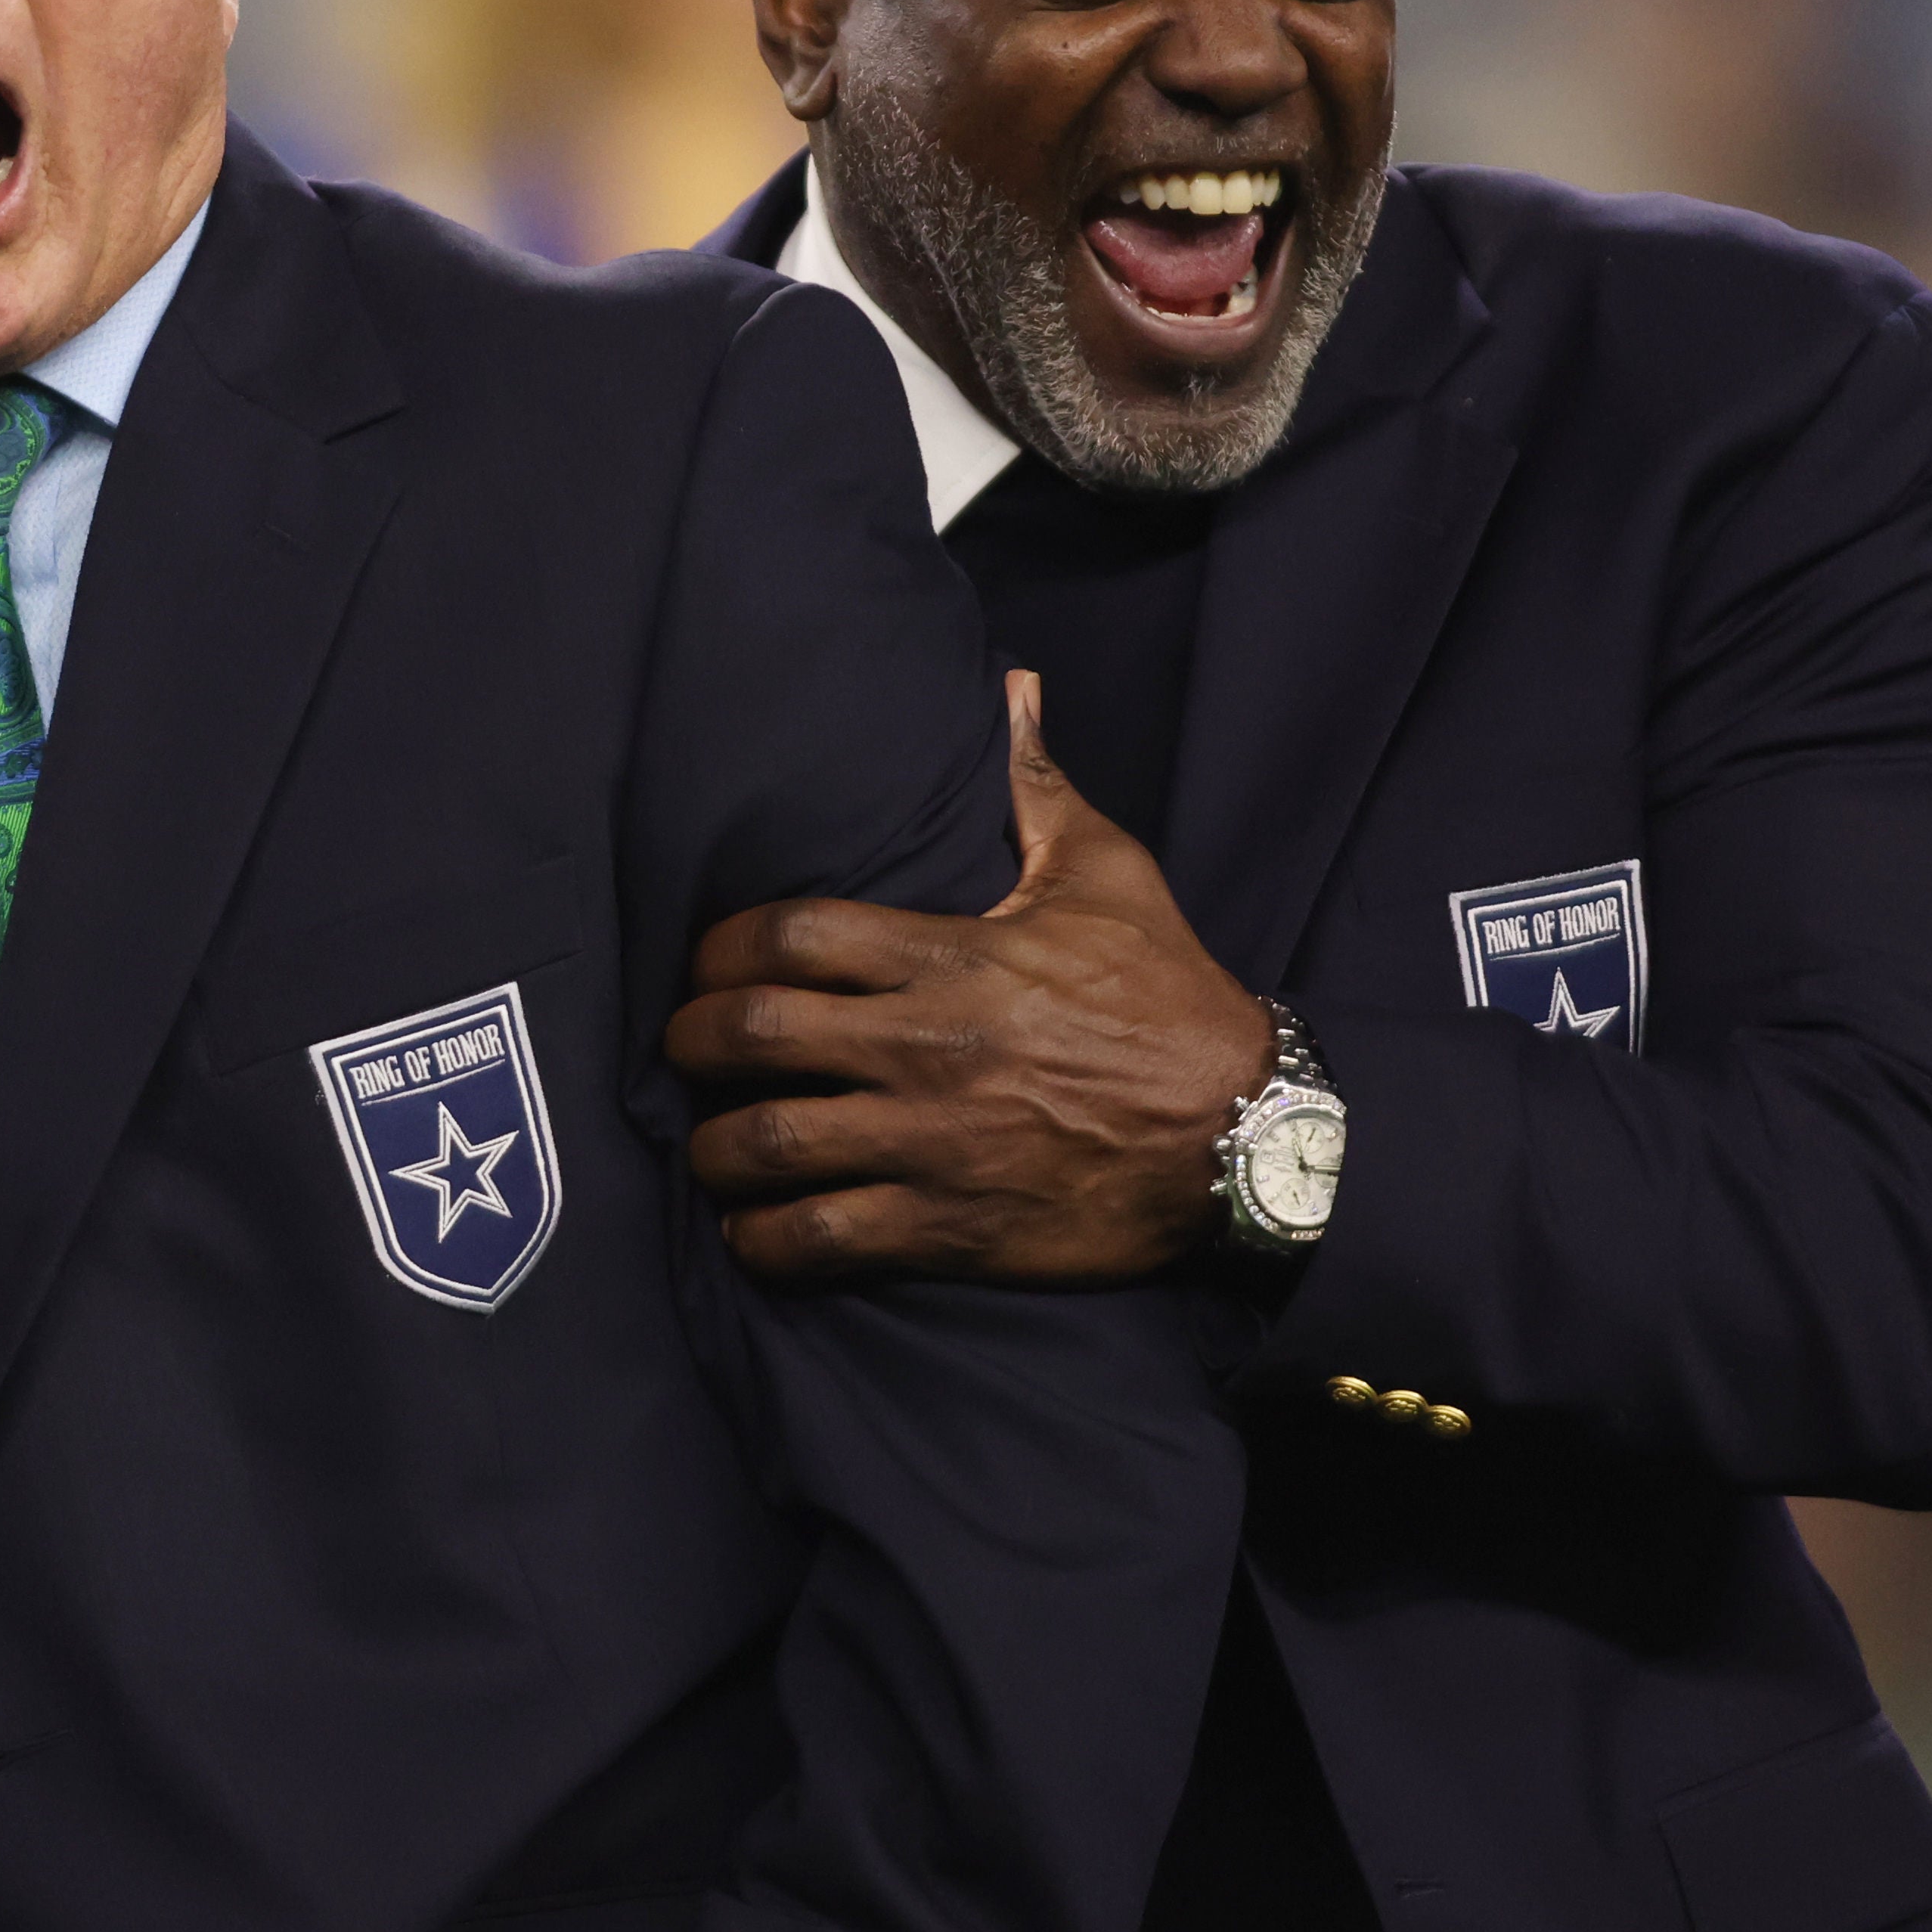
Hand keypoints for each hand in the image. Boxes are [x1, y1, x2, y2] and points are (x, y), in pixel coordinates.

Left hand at [660, 670, 1271, 1284]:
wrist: (1248, 1137)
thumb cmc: (1172, 1000)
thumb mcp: (1110, 876)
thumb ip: (1038, 789)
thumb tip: (1012, 691)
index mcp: (950, 959)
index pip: (788, 935)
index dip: (720, 947)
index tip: (708, 963)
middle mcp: (924, 1049)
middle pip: (752, 1034)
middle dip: (689, 1040)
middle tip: (684, 1047)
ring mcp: (929, 1143)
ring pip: (766, 1144)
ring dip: (714, 1147)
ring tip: (710, 1144)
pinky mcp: (948, 1227)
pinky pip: (818, 1238)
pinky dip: (765, 1239)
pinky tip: (753, 1229)